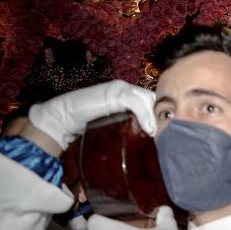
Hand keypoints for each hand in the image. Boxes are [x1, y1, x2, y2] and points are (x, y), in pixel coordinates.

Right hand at [28, 80, 155, 151]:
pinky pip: (136, 102)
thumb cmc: (89, 125)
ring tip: (157, 134)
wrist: (63, 118)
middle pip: (154, 99)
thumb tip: (151, 140)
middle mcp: (126, 88)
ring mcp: (119, 88)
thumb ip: (131, 126)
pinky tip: (148, 129)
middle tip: (165, 134)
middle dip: (161, 115)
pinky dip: (145, 115)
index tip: (167, 132)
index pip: (153, 101)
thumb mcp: (116, 126)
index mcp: (128, 95)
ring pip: (148, 99)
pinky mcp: (113, 93)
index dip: (161, 115)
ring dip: (155, 117)